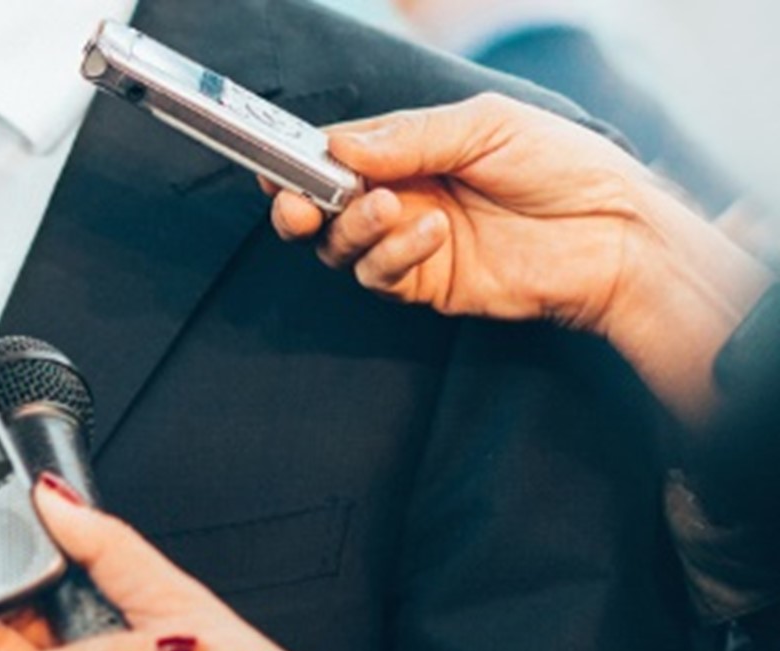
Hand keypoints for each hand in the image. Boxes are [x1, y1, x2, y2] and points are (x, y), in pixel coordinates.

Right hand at [272, 95, 770, 424]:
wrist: (613, 234)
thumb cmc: (563, 166)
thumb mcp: (486, 127)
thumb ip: (410, 137)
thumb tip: (338, 146)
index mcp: (413, 150)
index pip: (338, 153)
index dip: (302, 158)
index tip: (276, 162)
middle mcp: (403, 196)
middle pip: (321, 206)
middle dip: (299, 205)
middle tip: (298, 204)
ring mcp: (410, 242)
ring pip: (340, 246)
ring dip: (351, 228)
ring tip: (388, 209)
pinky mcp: (424, 284)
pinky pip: (379, 275)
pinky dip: (392, 255)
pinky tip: (431, 234)